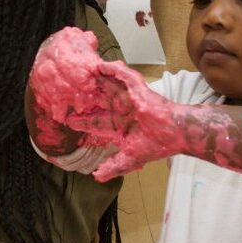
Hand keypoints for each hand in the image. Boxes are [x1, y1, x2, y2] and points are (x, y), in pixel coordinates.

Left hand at [27, 27, 188, 180]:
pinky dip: (112, 69)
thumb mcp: (130, 159)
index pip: (95, 122)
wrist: (175, 135)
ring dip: (94, 80)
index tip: (66, 120)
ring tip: (78, 74)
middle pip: (97, 102)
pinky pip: (123, 75)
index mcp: (119, 125)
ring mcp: (129, 98)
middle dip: (83, 99)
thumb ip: (113, 167)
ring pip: (107, 86)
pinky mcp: (137, 88)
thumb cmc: (157, 145)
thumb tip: (96, 177)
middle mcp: (122, 110)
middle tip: (66, 94)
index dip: (82, 121)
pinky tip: (100, 65)